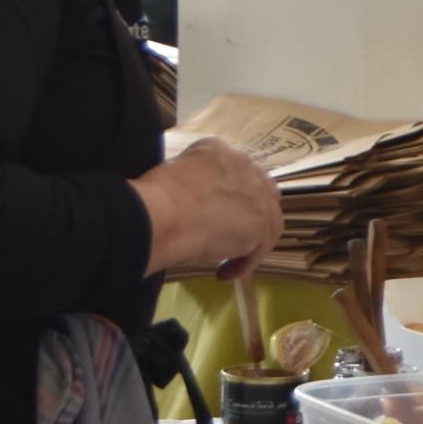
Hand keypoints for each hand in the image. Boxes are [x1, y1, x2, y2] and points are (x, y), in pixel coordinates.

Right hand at [133, 137, 281, 276]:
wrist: (162, 214)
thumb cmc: (154, 196)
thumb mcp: (172, 172)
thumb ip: (193, 179)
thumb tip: (196, 200)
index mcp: (219, 150)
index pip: (236, 172)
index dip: (231, 195)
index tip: (216, 212)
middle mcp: (245, 166)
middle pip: (261, 191)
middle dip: (251, 212)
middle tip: (232, 233)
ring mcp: (258, 195)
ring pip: (268, 219)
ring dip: (252, 239)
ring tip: (230, 257)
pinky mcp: (261, 223)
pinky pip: (261, 247)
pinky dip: (244, 262)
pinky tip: (224, 272)